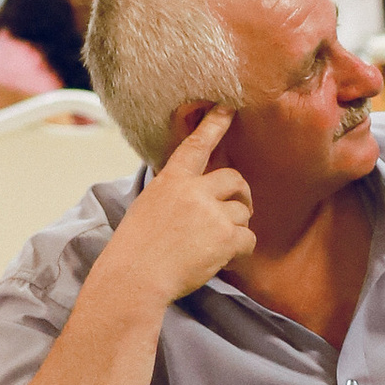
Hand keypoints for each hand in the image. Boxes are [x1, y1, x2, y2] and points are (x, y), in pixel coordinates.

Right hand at [97, 109, 256, 304]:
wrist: (135, 277)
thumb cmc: (135, 249)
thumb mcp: (147, 207)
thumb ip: (173, 195)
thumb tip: (192, 196)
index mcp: (171, 180)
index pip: (196, 145)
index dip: (215, 124)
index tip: (229, 107)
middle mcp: (194, 190)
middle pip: (234, 179)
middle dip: (241, 195)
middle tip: (240, 210)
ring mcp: (212, 212)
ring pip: (242, 212)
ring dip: (236, 229)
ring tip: (216, 247)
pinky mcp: (226, 237)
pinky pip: (249, 239)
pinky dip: (240, 251)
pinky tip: (223, 260)